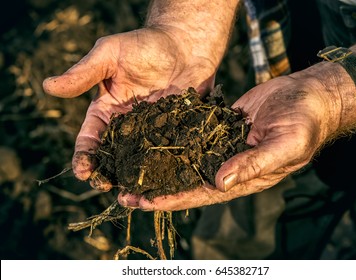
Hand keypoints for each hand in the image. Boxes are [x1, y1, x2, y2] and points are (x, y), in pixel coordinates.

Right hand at [43, 28, 216, 188]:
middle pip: (113, 155)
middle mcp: (127, 125)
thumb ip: (84, 73)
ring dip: (133, 177)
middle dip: (106, 172)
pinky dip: (164, 167)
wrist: (185, 45)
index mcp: (107, 110)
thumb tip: (48, 87)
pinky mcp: (175, 132)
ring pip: (139, 160)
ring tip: (131, 192)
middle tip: (105, 186)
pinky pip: (168, 153)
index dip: (84, 155)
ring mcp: (152, 131)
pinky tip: (163, 180)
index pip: (91, 137)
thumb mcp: (110, 53)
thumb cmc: (145, 45)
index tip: (83, 170)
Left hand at [119, 74, 340, 210]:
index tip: (145, 202)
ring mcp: (223, 146)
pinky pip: (193, 136)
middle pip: (188, 181)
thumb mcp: (285, 144)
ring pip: (187, 160)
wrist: (309, 95)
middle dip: (158, 188)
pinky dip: (173, 140)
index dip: (174, 199)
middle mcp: (229, 165)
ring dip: (160, 166)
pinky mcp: (220, 127)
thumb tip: (220, 182)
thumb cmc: (305, 122)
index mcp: (244, 176)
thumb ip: (253, 164)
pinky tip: (152, 140)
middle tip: (125, 192)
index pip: (203, 193)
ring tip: (130, 169)